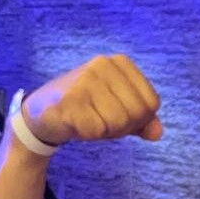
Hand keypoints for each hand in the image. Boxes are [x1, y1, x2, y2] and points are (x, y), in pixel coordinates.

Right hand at [21, 55, 162, 145]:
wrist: (41, 113)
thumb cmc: (85, 110)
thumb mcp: (118, 111)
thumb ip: (141, 121)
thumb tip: (158, 133)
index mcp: (120, 63)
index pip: (151, 104)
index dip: (138, 121)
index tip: (116, 116)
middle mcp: (103, 65)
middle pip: (136, 114)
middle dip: (121, 128)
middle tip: (100, 121)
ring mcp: (85, 80)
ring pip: (117, 123)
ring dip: (103, 131)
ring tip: (87, 120)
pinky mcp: (70, 100)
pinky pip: (96, 130)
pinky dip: (87, 135)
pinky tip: (75, 124)